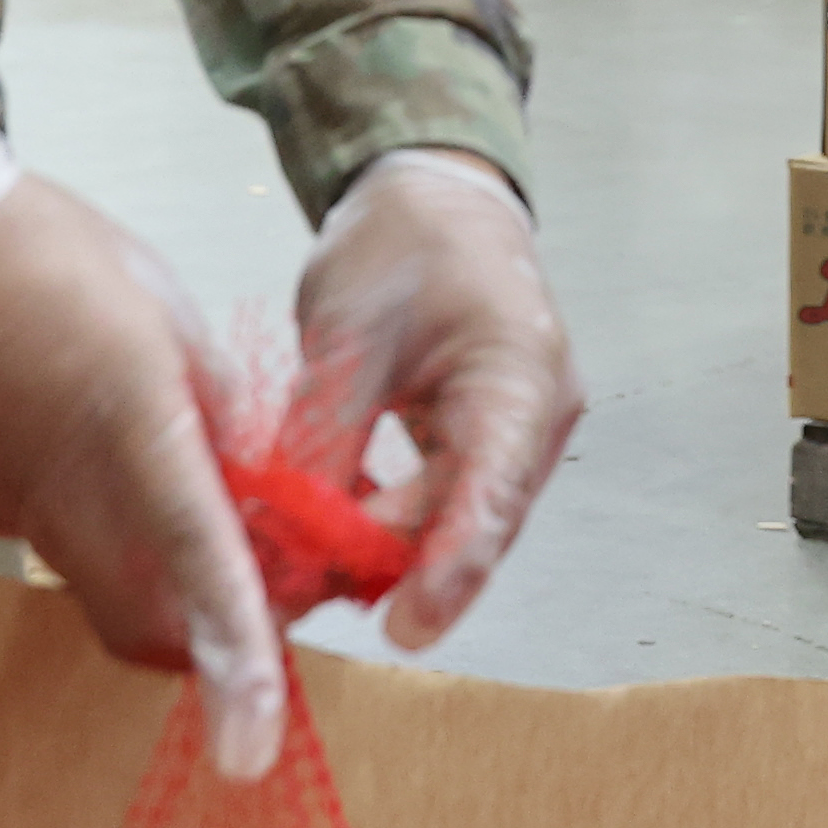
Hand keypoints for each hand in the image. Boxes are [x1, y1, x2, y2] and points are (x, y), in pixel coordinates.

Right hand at [0, 126, 286, 779]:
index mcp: (130, 429)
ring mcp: (11, 508)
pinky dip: (116, 543)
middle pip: (151, 631)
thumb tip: (239, 479)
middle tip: (275, 577)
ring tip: (220, 515)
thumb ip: (211, 407)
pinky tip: (131, 473)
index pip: (200, 569)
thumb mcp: (164, 309)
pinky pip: (64, 552)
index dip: (240, 663)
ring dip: (170, 592)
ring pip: (110, 599)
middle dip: (219, 638)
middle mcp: (65, 494)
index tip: (257, 751)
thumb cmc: (36, 247)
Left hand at [294, 149, 582, 652]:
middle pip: (470, 520)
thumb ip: (327, 431)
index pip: (492, 489)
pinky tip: (325, 535)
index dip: (452, 568)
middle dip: (393, 569)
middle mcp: (536, 416)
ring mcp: (517, 434)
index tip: (408, 628)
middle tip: (303, 598)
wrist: (435, 198)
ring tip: (302, 575)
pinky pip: (440, 502)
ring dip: (383, 551)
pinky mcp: (485, 442)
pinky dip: (385, 523)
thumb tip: (292, 535)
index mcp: (520, 373)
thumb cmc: (402, 242)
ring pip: (453, 521)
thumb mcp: (348, 329)